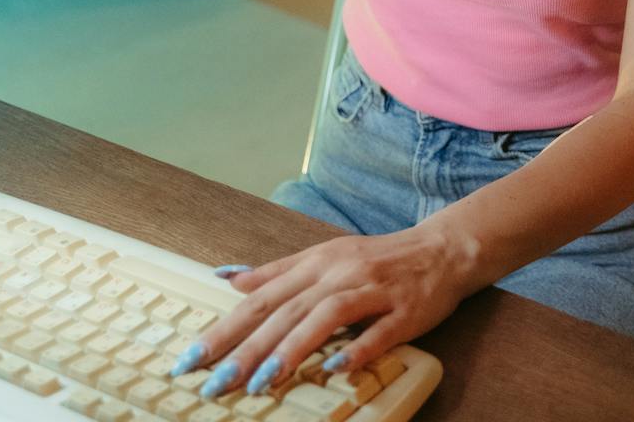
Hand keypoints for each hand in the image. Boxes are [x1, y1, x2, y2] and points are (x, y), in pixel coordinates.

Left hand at [172, 225, 477, 400]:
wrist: (442, 249)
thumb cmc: (378, 258)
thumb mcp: (324, 256)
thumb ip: (277, 271)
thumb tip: (228, 278)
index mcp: (316, 262)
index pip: (260, 298)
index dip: (224, 329)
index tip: (191, 359)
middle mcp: (339, 273)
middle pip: (285, 311)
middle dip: (246, 348)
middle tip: (214, 382)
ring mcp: (373, 291)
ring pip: (325, 317)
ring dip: (291, 350)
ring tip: (261, 384)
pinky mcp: (406, 310)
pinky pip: (379, 332)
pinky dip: (357, 348)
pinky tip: (335, 369)